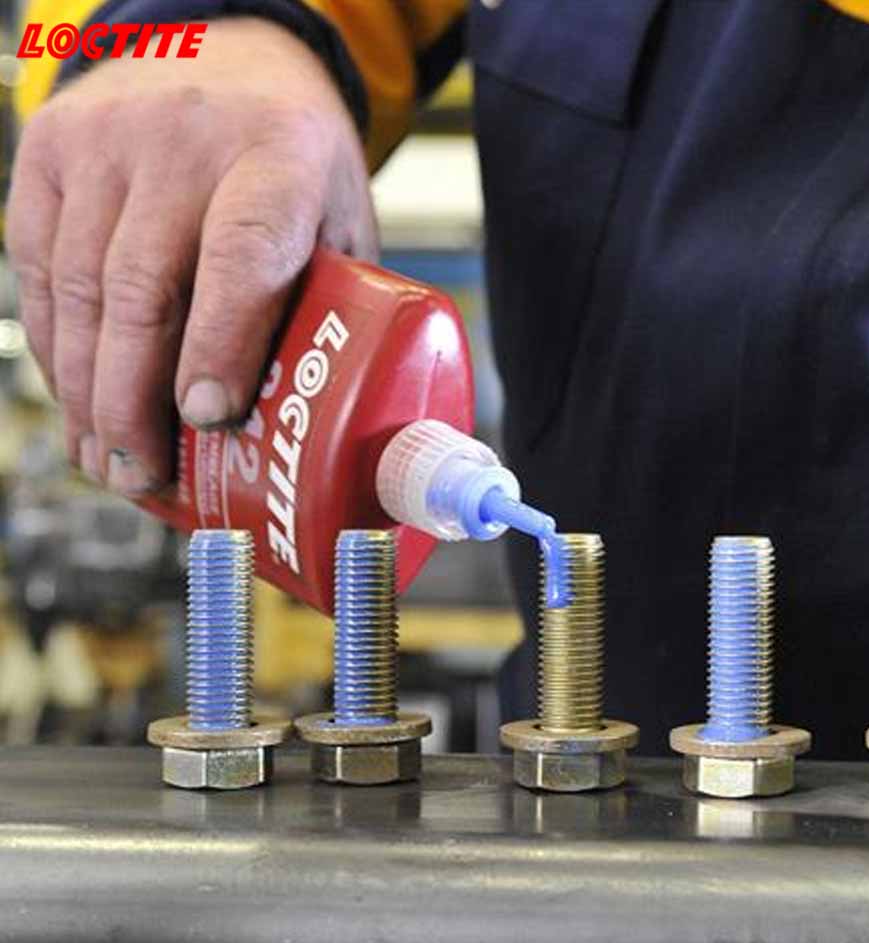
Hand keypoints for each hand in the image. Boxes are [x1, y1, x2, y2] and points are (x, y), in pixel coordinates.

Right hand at [6, 17, 376, 493]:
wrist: (225, 57)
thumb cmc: (295, 161)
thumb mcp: (341, 220)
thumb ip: (327, 303)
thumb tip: (303, 424)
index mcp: (278, 157)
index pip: (243, 253)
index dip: (222, 342)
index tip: (209, 418)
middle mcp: (183, 141)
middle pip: (142, 288)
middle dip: (135, 401)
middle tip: (145, 474)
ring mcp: (104, 143)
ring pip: (81, 289)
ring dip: (89, 392)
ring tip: (110, 460)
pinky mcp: (48, 153)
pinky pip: (41, 271)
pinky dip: (58, 350)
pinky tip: (80, 402)